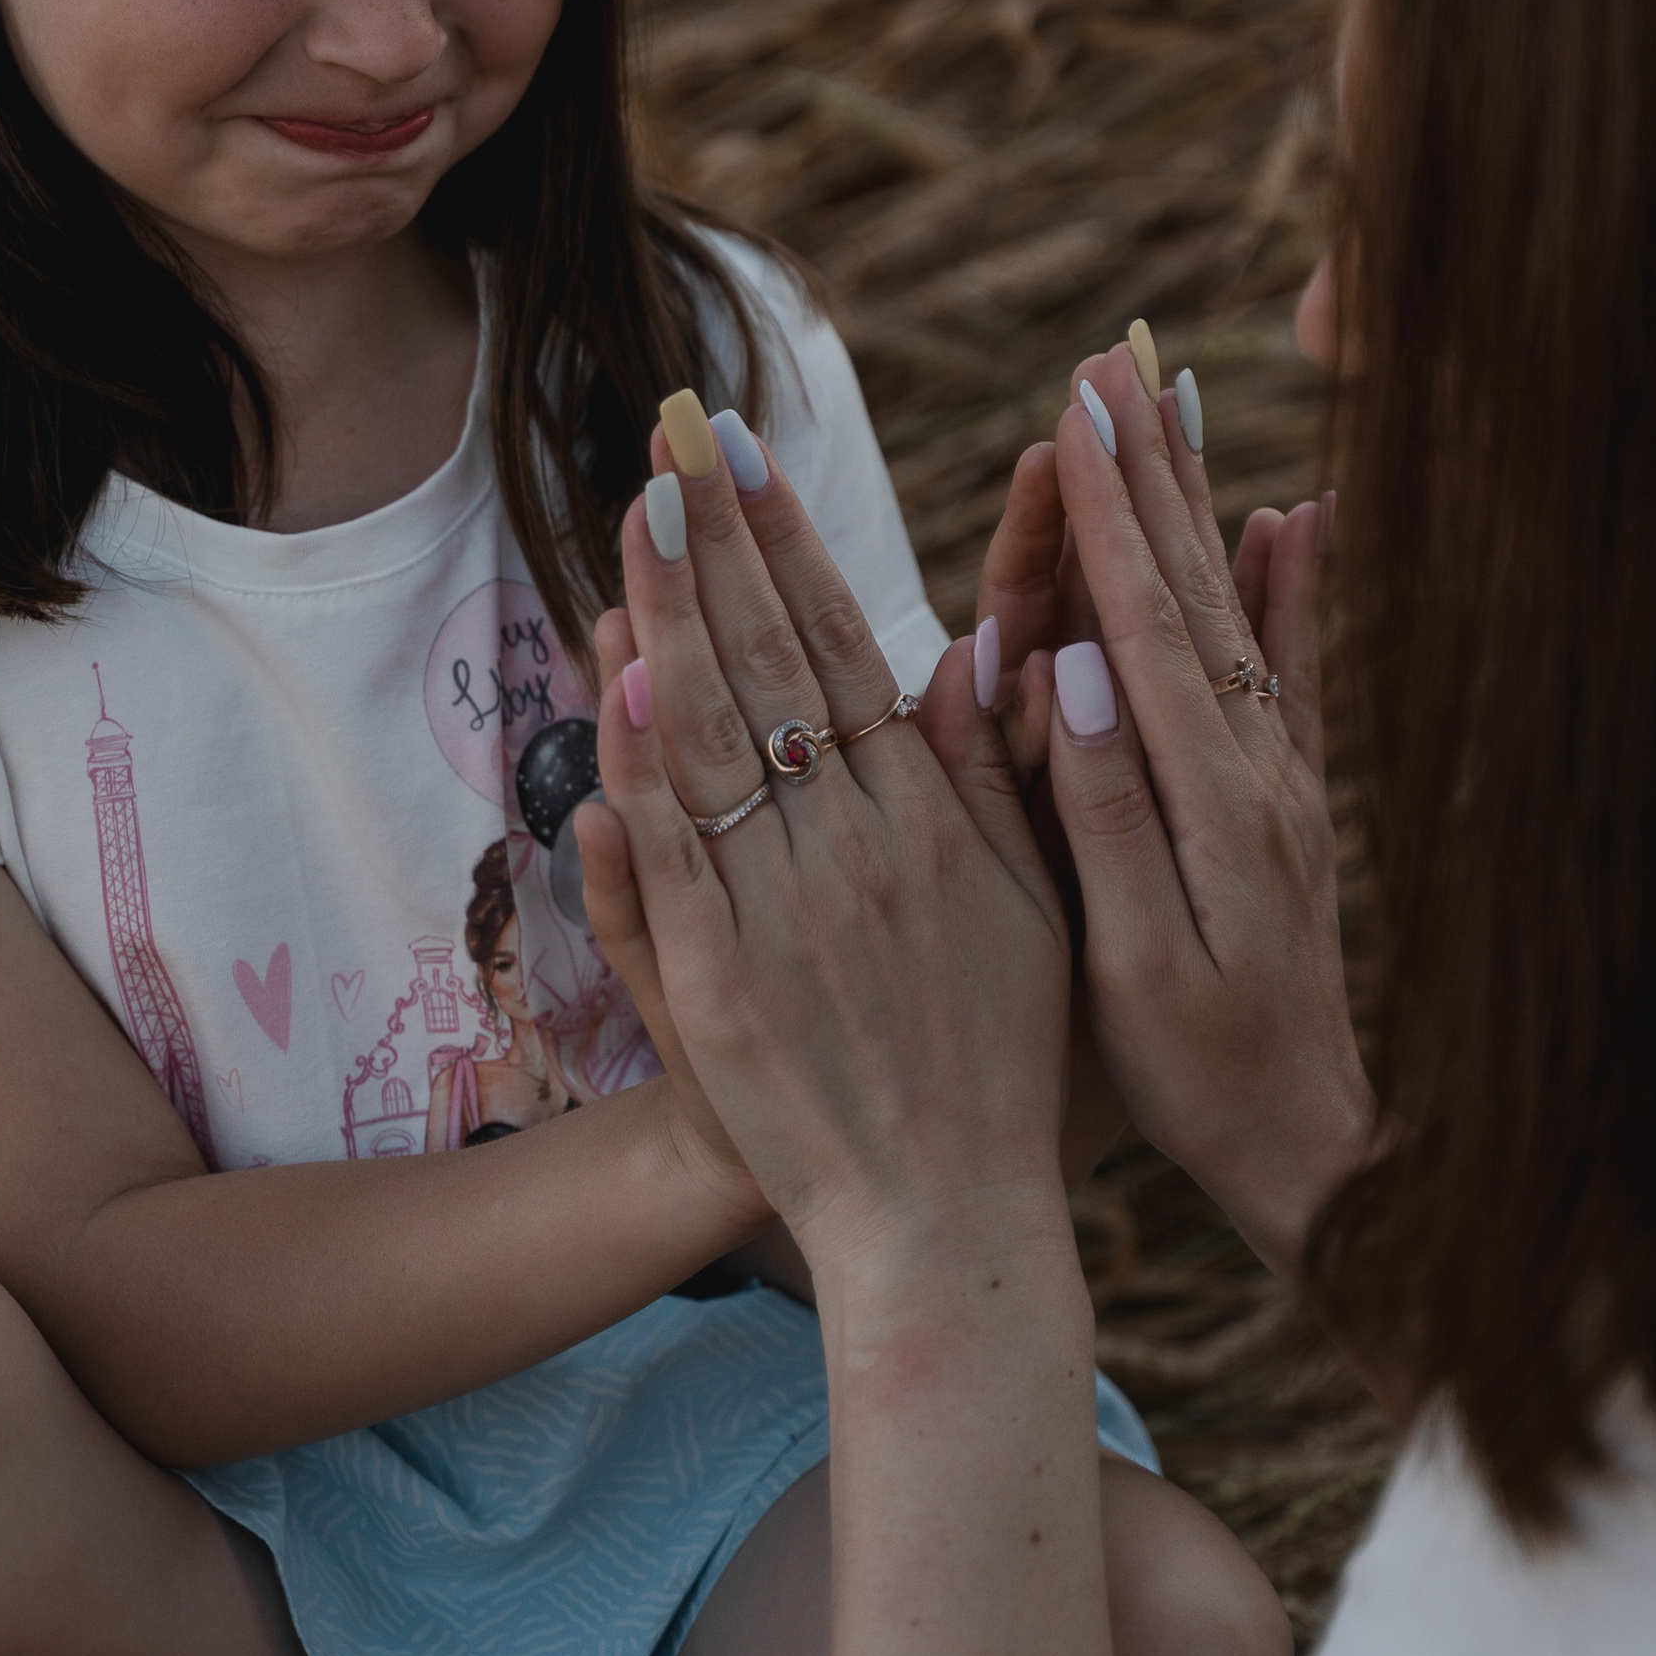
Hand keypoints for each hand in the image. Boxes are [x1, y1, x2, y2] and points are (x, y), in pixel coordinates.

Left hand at [569, 407, 1076, 1284]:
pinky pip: (678, 852)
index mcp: (933, 819)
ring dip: (673, 610)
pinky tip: (620, 673)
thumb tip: (973, 648)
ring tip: (637, 507)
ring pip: (720, 733)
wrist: (947, 1222)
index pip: (846, 648)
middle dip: (720, 539)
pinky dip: (646, 762)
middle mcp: (859, 845)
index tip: (748, 457)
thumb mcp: (1034, 909)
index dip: (791, 547)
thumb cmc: (1005, 1068)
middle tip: (672, 433)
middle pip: (776, 661)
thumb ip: (996, 779)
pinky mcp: (721, 983)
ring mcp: (786, 910)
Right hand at [1000, 340, 1373, 1279]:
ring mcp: (1281, 779)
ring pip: (1234, 606)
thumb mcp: (1134, 966)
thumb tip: (1074, 677)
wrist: (1316, 1152)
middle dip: (1146, 470)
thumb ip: (1105, 818)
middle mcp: (1254, 767)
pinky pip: (1291, 668)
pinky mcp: (1292, 801)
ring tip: (1175, 400)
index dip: (1104, 517)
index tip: (1072, 414)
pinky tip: (1295, 514)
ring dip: (1198, 499)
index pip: (1141, 624)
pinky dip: (1293, 583)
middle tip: (1115, 362)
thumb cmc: (1201, 1082)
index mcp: (1203, 799)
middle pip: (1192, 588)